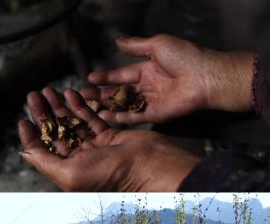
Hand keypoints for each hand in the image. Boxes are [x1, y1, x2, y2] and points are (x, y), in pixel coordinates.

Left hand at [19, 87, 200, 190]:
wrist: (148, 167)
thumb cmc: (109, 174)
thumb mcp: (68, 172)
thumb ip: (44, 162)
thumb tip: (24, 152)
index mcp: (67, 170)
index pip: (42, 150)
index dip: (31, 135)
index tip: (22, 119)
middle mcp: (79, 159)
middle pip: (55, 132)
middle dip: (43, 114)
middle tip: (33, 96)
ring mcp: (94, 146)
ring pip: (71, 123)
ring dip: (58, 106)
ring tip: (47, 91)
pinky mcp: (110, 135)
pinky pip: (90, 118)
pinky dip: (80, 106)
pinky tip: (70, 93)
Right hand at [84, 34, 253, 124]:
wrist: (205, 77)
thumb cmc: (185, 57)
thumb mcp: (158, 44)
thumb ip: (136, 46)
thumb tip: (118, 41)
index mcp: (148, 69)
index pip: (121, 74)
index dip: (105, 77)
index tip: (90, 78)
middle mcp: (148, 86)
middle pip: (119, 91)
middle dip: (101, 94)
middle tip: (83, 96)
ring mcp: (151, 101)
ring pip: (123, 105)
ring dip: (106, 107)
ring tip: (89, 108)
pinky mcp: (156, 115)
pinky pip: (134, 117)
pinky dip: (119, 118)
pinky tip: (104, 117)